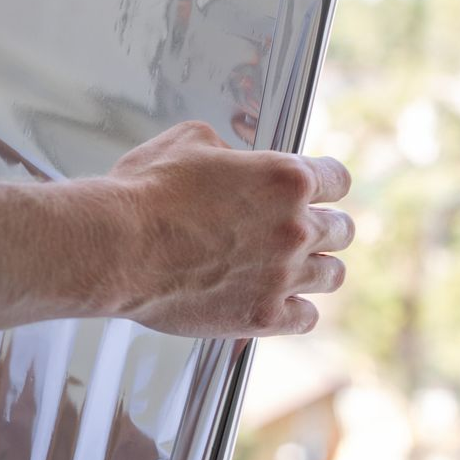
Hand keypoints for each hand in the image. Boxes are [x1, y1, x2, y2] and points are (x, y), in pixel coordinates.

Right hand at [103, 122, 353, 337]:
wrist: (117, 247)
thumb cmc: (144, 193)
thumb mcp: (189, 142)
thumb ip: (229, 149)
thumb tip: (234, 160)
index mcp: (285, 178)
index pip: (338, 179)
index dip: (328, 184)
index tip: (322, 191)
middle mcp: (294, 227)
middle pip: (342, 230)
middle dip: (326, 227)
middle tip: (312, 232)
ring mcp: (281, 275)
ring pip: (332, 276)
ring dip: (318, 269)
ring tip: (301, 270)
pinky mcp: (261, 316)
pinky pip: (306, 318)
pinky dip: (297, 310)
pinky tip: (284, 304)